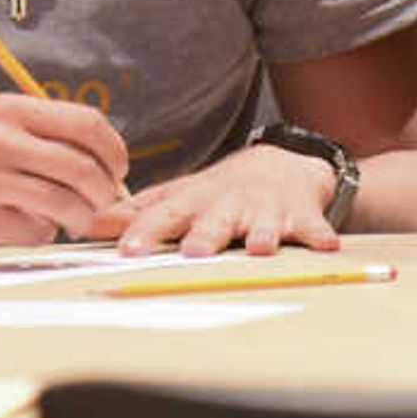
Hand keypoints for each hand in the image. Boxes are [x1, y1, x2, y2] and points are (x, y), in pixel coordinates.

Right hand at [0, 91, 130, 248]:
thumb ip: (47, 138)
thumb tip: (112, 165)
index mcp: (10, 109)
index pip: (86, 123)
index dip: (114, 151)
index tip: (120, 172)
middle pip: (81, 166)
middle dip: (105, 193)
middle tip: (104, 206)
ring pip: (63, 201)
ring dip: (81, 219)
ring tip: (75, 223)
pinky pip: (34, 230)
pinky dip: (43, 234)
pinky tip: (29, 227)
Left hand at [117, 140, 344, 259]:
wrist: (283, 164)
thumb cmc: (222, 191)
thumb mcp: (181, 195)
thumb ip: (140, 212)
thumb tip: (89, 224)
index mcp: (197, 202)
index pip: (166, 216)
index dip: (146, 231)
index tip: (126, 249)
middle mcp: (230, 204)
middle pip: (215, 220)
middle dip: (205, 235)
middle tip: (193, 253)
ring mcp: (267, 210)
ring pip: (263, 223)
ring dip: (261, 234)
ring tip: (259, 246)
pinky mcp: (303, 215)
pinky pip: (313, 227)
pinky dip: (320, 235)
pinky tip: (327, 246)